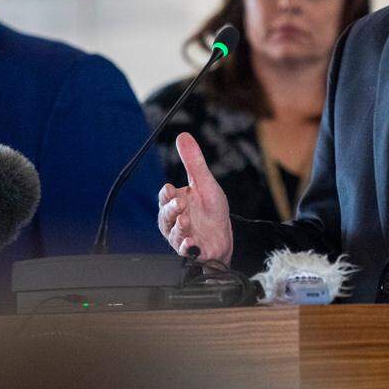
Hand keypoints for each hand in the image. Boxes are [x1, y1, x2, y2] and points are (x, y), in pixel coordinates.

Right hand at [157, 132, 232, 263]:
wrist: (223, 236)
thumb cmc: (211, 210)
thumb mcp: (205, 183)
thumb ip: (193, 162)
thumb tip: (183, 136)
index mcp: (176, 203)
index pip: (165, 197)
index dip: (166, 194)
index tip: (170, 189)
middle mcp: (175, 221)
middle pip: (166, 216)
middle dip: (172, 210)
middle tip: (180, 204)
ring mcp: (182, 237)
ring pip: (174, 234)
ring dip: (179, 228)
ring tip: (186, 221)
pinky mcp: (193, 252)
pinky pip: (186, 252)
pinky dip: (187, 248)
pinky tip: (191, 244)